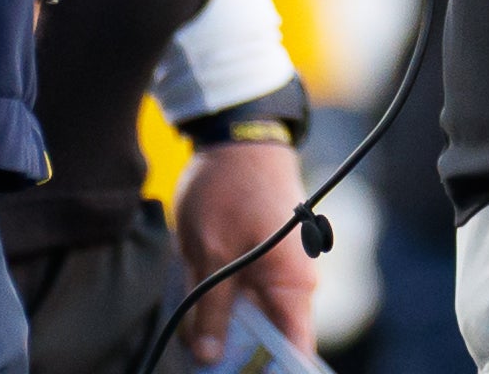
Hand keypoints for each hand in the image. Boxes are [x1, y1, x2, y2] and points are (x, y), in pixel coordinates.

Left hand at [173, 140, 320, 360]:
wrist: (239, 137)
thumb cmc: (228, 192)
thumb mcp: (209, 255)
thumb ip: (210, 308)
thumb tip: (208, 356)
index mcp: (291, 284)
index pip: (295, 345)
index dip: (274, 371)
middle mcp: (293, 281)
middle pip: (272, 338)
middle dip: (240, 359)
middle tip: (203, 368)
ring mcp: (279, 270)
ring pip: (255, 319)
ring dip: (227, 334)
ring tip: (193, 348)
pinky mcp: (263, 260)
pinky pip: (247, 298)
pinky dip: (224, 311)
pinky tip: (195, 319)